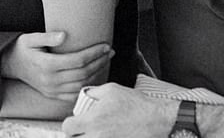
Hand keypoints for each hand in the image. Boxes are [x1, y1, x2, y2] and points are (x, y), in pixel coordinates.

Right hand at [1, 31, 113, 101]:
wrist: (10, 64)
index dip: (94, 53)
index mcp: (47, 65)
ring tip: (106, 61)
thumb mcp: (31, 38)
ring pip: (81, 85)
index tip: (106, 45)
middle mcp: (50, 80)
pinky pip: (73, 95)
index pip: (78, 60)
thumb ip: (47, 37)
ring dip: (97, 73)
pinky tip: (95, 76)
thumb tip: (63, 35)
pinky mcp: (52, 94)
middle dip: (100, 62)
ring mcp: (51, 89)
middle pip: (83, 73)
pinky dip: (87, 87)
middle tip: (110, 52)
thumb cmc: (22, 48)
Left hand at [62, 83, 178, 136]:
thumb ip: (92, 93)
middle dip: (77, 135)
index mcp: (92, 120)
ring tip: (97, 133)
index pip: (68, 128)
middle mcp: (96, 136)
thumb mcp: (111, 90)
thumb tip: (83, 98)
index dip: (70, 125)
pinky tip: (107, 137)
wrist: (156, 119)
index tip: (76, 123)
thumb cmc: (135, 104)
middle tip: (85, 130)